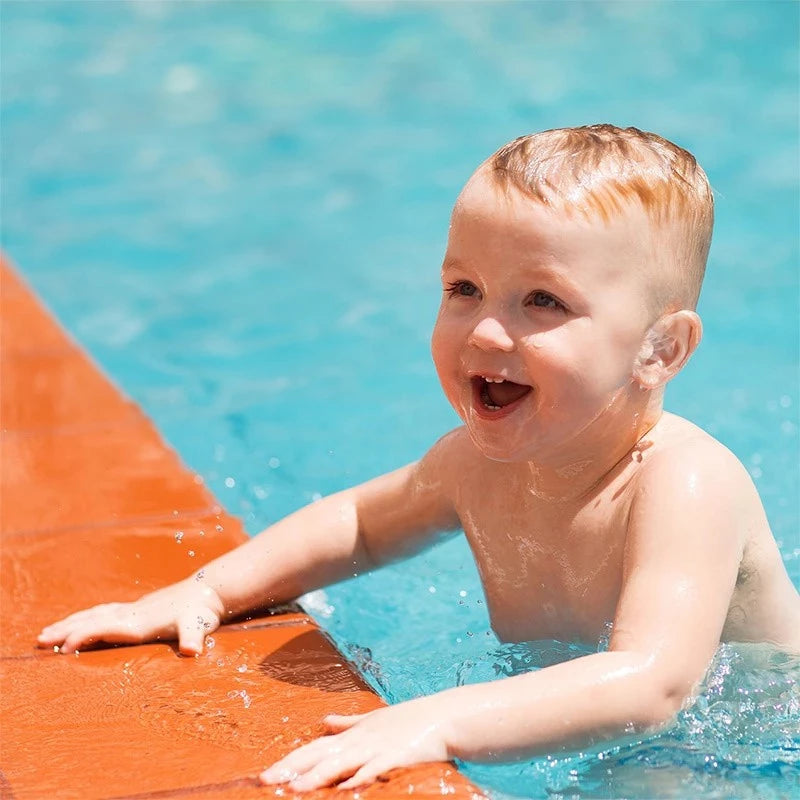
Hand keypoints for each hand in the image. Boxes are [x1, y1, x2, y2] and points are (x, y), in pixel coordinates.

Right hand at [36, 579, 224, 655]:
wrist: (209, 590)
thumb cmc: (202, 612)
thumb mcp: (199, 626)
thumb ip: (194, 637)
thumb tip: (193, 649)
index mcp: (141, 622)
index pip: (107, 628)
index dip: (86, 636)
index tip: (64, 647)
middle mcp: (133, 614)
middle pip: (93, 620)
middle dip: (66, 630)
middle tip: (39, 640)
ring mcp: (134, 609)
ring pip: (95, 615)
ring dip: (71, 622)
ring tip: (48, 631)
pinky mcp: (138, 608)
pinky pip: (104, 612)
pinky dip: (87, 617)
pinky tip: (81, 620)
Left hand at [260, 696, 452, 790]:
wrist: (441, 716)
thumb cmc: (407, 720)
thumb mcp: (373, 719)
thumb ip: (347, 722)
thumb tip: (325, 720)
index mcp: (352, 734)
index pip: (314, 747)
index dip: (290, 760)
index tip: (266, 774)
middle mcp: (359, 740)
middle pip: (319, 755)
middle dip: (292, 769)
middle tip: (265, 781)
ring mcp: (376, 747)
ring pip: (340, 763)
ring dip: (317, 776)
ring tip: (294, 789)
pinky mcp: (395, 756)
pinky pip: (374, 769)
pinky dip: (360, 777)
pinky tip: (346, 789)